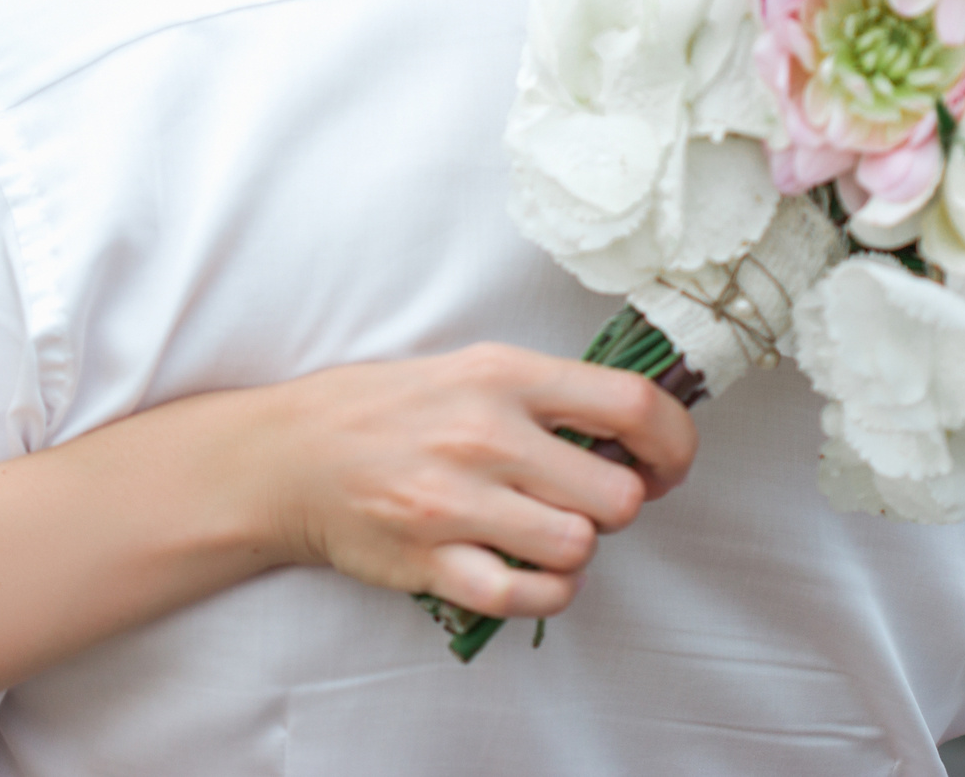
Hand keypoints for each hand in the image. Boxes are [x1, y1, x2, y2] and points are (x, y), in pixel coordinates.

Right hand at [243, 343, 697, 621]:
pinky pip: (524, 596)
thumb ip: (549, 394)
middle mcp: (485, 434)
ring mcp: (455, 501)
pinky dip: (543, 593)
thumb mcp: (471, 369)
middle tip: (592, 502)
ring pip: (577, 548)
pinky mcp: (429, 560)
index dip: (673, 444)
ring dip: (576, 550)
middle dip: (619, 507)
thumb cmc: (390, 410)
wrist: (290, 455)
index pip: (632, 404)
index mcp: (504, 375)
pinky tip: (526, 570)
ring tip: (547, 534)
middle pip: (617, 495)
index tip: (665, 465)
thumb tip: (637, 426)